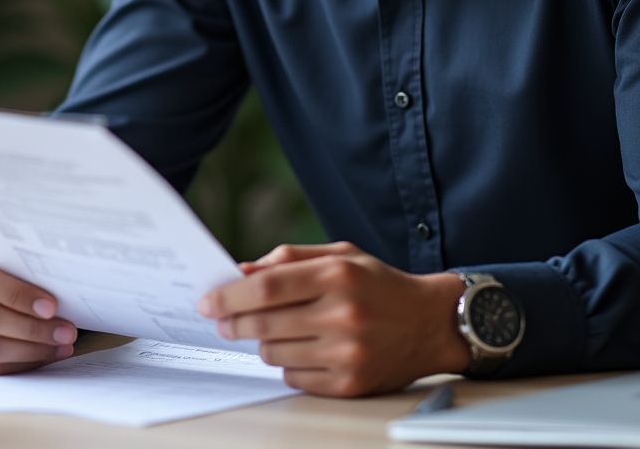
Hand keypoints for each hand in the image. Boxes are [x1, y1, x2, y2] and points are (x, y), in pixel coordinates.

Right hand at [0, 239, 77, 373]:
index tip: (51, 306)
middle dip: (31, 328)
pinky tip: (43, 354)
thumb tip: (64, 283)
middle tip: (66, 330)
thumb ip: (21, 262)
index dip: (17, 295)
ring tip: (60, 344)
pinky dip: (18, 363)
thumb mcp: (3, 249)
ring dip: (29, 350)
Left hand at [198, 241, 470, 395]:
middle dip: (234, 322)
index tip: (209, 300)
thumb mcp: (340, 254)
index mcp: (337, 274)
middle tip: (222, 319)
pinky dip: (288, 363)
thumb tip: (243, 271)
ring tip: (273, 329)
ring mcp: (346, 353)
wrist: (430, 323)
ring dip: (261, 342)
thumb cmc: (380, 283)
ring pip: (274, 353)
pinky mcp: (349, 384)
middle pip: (264, 324)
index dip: (231, 295)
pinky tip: (302, 347)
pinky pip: (294, 377)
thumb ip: (291, 257)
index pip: (267, 287)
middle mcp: (342, 314)